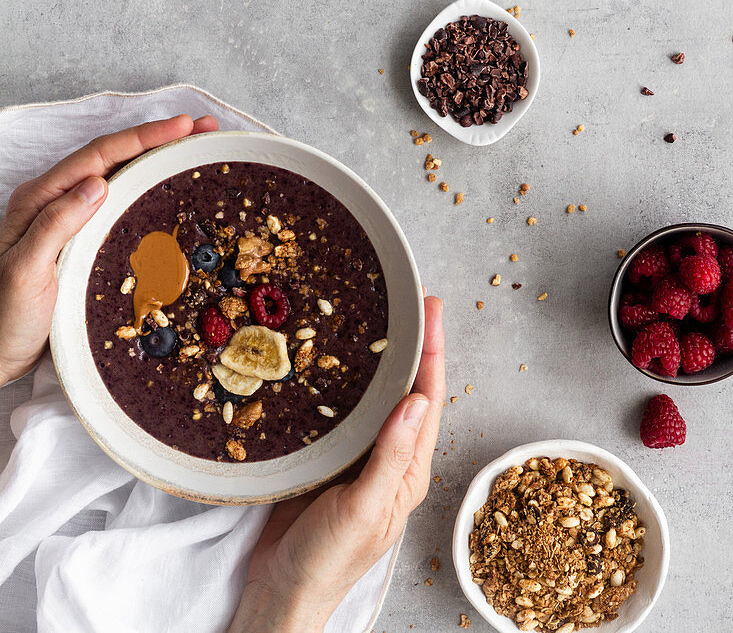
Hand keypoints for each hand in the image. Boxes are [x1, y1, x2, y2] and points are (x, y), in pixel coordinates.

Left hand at [0, 113, 217, 386]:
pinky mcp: (85, 238)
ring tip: (196, 150)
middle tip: (204, 128)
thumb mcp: (25, 272)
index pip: (100, 155)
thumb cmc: (4, 317)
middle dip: (160, 139)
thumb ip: (56, 224)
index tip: (183, 126)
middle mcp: (57, 200)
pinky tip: (171, 190)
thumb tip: (98, 184)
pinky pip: (123, 203)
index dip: (143, 137)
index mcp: (41, 198)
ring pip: (122, 176)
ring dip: (159, 159)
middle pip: (115, 157)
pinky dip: (150, 187)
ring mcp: (72, 218)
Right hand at [231, 295, 444, 632]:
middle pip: (407, 390)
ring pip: (375, 397)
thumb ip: (390, 457)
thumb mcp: (363, 509)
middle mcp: (389, 459)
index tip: (431, 309)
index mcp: (409, 471)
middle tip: (408, 300)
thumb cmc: (327, 561)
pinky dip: (343, 381)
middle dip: (412, 345)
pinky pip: (342, 411)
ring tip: (377, 317)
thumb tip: (416, 400)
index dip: (432, 351)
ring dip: (379, 359)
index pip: (428, 399)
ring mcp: (358, 457)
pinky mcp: (327, 458)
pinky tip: (331, 360)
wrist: (282, 592)